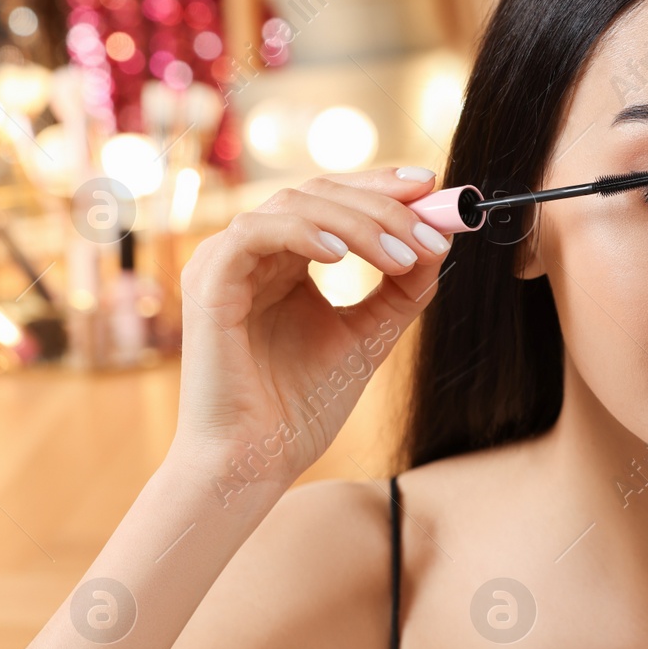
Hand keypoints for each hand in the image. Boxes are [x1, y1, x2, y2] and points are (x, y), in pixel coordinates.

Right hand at [169, 166, 448, 500]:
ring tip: (403, 256)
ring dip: (359, 222)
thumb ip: (400, 291)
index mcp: (286, 260)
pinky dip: (303, 232)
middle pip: (320, 191)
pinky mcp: (208, 281)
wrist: (256, 461)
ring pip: (294, 203)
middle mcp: (254, 252)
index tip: (435, 189)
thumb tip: (439, 243)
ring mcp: (227, 262)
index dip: (384, 187)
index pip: (336, 200)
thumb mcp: (368, 337)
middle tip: (432, 226)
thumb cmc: (300, 407)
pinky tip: (342, 257)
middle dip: (383, 203)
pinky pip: (254, 233)